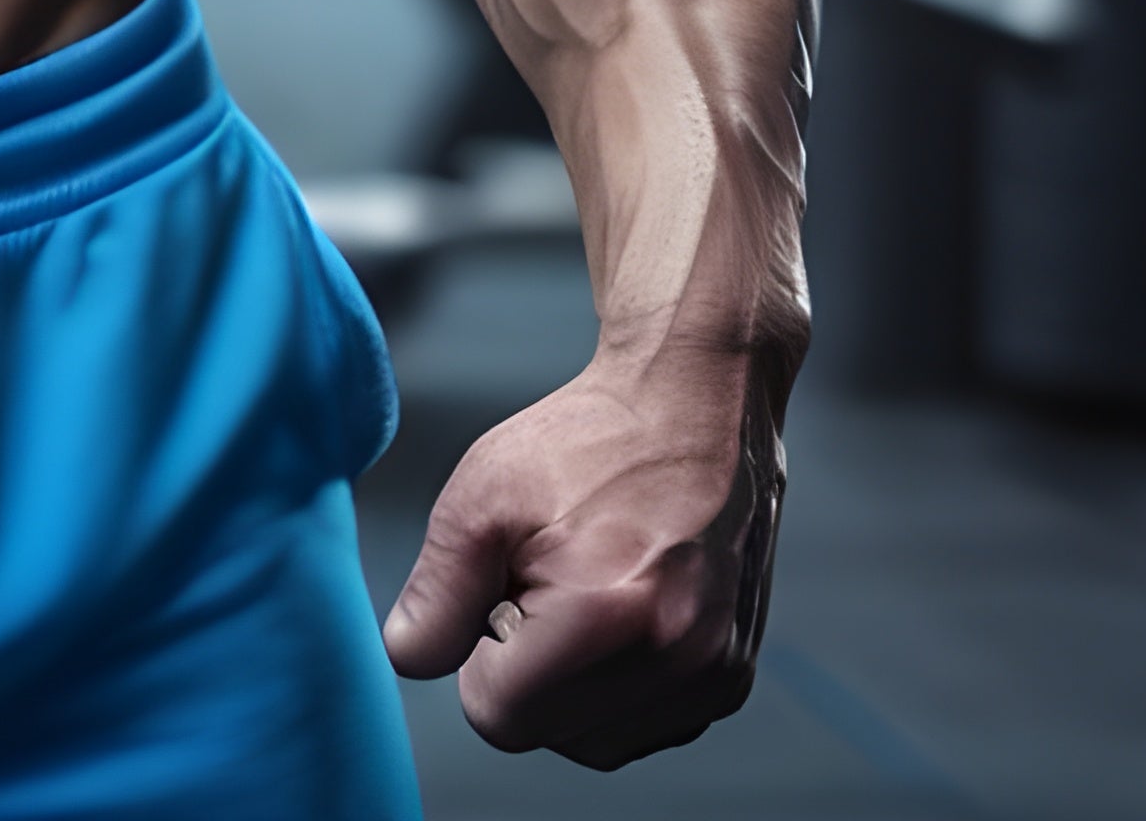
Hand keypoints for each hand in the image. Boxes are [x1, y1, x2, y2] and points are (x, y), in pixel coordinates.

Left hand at [382, 349, 783, 768]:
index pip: (497, 713)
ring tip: (587, 593)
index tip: (505, 587)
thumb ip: (438, 590)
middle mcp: (675, 660)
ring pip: (596, 741)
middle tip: (549, 579)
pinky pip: (645, 727)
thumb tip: (411, 657)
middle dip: (529, 667)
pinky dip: (619, 688)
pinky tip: (622, 614)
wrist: (696, 405)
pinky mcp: (733, 678)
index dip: (481, 650)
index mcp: (607, 615)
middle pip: (547, 732)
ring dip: (574, 684)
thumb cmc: (592, 440)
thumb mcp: (485, 492)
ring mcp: (712, 676)